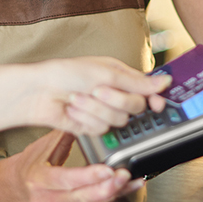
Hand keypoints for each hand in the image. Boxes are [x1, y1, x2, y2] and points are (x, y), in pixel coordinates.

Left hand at [11, 56, 169, 135]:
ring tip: (79, 98)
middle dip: (115, 100)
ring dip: (95, 109)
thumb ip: (137, 82)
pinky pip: (101, 129)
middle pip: (135, 107)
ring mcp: (103, 111)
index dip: (154, 99)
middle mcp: (115, 94)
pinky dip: (86, 119)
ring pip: (118, 120)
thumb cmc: (66, 73)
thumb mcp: (105, 72)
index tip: (155, 105)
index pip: (148, 90)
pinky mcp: (92, 126)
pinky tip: (73, 110)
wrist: (39, 92)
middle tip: (97, 90)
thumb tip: (164, 81)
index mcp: (121, 76)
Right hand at [11, 130, 144, 201]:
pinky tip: (125, 189)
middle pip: (80, 196)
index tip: (108, 170)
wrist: (19, 184)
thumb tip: (88, 119)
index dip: (88, 176)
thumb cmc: (32, 162)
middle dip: (106, 187)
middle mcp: (45, 199)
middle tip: (124, 175)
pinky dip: (111, 198)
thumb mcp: (44, 144)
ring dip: (113, 194)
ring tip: (130, 181)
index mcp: (38, 179)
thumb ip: (67, 133)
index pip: (65, 179)